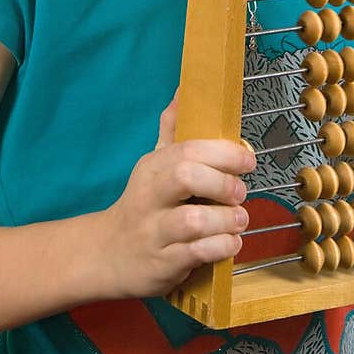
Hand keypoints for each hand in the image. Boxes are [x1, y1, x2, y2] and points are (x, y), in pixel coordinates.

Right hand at [100, 88, 255, 298]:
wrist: (106, 253)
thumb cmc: (142, 204)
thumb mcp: (153, 164)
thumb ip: (172, 130)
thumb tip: (185, 90)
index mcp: (152, 168)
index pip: (188, 150)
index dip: (224, 152)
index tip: (247, 161)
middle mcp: (149, 197)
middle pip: (186, 176)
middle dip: (222, 183)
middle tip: (239, 193)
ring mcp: (154, 231)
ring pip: (193, 220)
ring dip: (226, 220)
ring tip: (237, 221)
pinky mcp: (162, 263)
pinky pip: (196, 253)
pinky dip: (220, 247)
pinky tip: (228, 243)